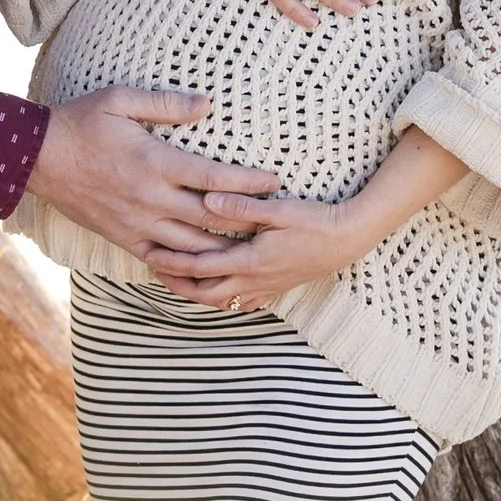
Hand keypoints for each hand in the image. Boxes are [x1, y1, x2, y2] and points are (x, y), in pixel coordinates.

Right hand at [31, 88, 280, 264]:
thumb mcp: (120, 100)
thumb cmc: (80, 122)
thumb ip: (166, 104)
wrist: (35, 157)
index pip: (215, 178)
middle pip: (211, 218)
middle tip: (276, 219)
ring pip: (192, 248)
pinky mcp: (124, 238)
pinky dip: (187, 269)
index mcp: (154, 162)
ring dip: (224, 249)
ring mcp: (137, 223)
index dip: (249, 182)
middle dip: (247, 221)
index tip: (274, 181)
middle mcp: (150, 199)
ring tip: (251, 247)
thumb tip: (207, 105)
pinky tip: (207, 269)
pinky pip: (162, 261)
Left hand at [158, 128, 460, 309]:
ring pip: (223, 301)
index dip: (173, 262)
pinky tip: (217, 292)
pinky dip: (224, 299)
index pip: (201, 266)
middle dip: (178, 284)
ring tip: (177, 280)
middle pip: (206, 292)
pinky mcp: (278, 287)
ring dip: (198, 293)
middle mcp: (255, 280)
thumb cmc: (315, 220)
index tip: (150, 253)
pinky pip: (245, 302)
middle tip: (155, 270)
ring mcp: (267, 287)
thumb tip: (208, 198)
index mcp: (251, 260)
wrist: (351, 238)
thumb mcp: (278, 208)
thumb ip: (242, 205)